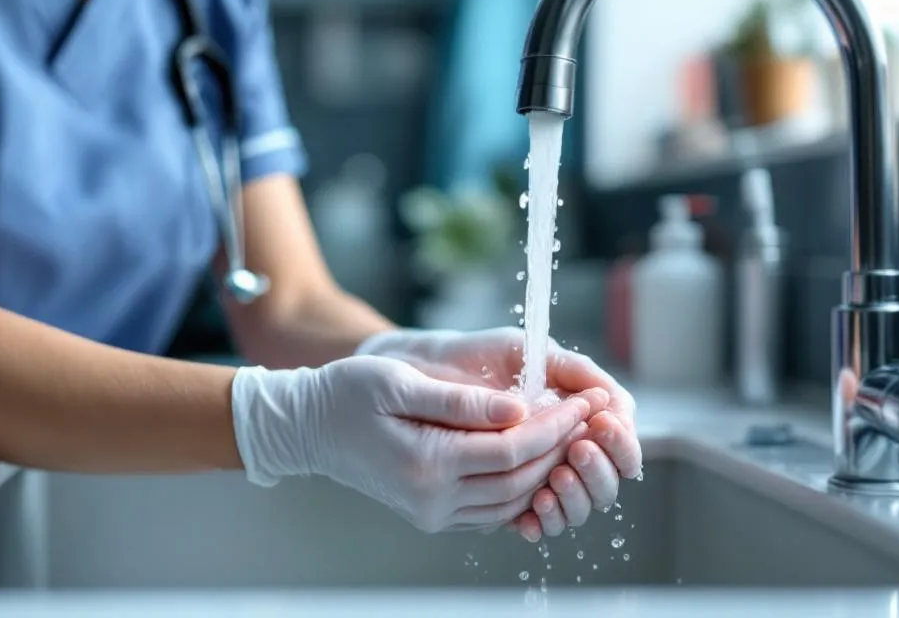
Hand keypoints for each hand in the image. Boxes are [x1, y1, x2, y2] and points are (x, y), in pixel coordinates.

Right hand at [358, 328, 641, 539]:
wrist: (309, 428)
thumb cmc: (348, 394)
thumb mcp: (400, 382)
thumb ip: (462, 401)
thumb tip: (520, 409)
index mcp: (427, 463)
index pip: (513, 449)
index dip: (556, 424)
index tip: (584, 399)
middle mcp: (432, 499)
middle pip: (520, 479)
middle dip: (561, 445)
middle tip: (589, 412)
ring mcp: (433, 513)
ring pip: (512, 499)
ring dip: (546, 468)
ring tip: (571, 431)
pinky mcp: (432, 516)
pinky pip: (491, 509)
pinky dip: (521, 487)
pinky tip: (537, 457)